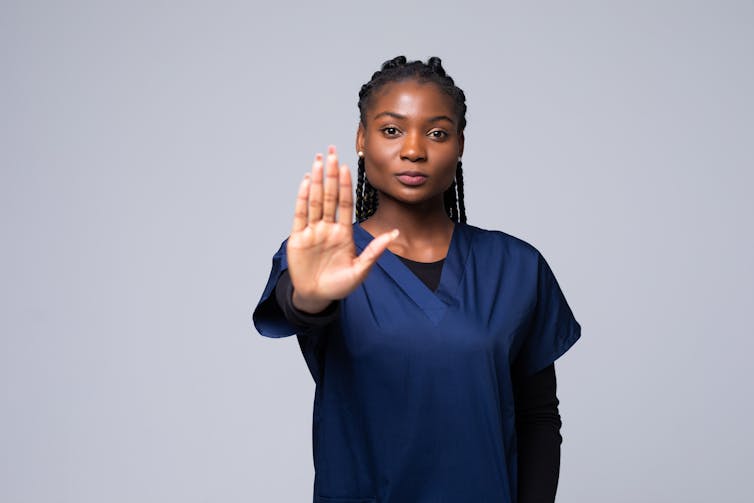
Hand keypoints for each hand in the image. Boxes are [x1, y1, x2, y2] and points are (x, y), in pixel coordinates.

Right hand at [286, 146, 398, 312]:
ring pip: (314, 200)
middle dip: (330, 174)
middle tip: (331, 151)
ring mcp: (313, 231)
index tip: (347, 166)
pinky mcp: (298, 238)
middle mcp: (328, 227)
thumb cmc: (339, 285)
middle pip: (329, 195)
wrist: (317, 297)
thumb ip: (375, 251)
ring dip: (315, 180)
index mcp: (344, 233)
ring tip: (317, 160)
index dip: (345, 185)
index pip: (345, 203)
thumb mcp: (360, 270)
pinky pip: (300, 214)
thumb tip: (394, 234)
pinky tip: (305, 181)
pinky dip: (302, 197)